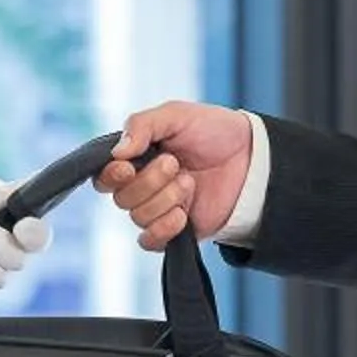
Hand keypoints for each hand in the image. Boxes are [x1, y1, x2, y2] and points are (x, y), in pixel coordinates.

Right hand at [95, 102, 253, 248]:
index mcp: (137, 158)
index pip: (105, 177)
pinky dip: (163, 229)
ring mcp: (159, 209)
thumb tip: (117, 153)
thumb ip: (141, 125)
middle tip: (176, 164)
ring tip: (190, 182)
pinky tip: (182, 215)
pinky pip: (151, 241)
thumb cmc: (212, 131)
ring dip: (165, 199)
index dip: (112, 175)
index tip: (128, 166)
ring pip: (139, 217)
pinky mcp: (176, 230)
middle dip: (149, 182)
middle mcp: (143, 186)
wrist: (251, 156)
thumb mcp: (176, 115)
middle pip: (122, 199)